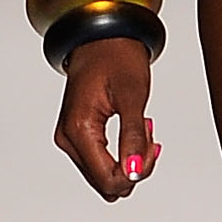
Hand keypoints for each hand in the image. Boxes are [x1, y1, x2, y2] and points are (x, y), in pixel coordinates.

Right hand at [54, 37, 159, 201]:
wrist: (102, 38)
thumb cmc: (116, 57)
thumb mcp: (133, 96)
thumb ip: (134, 137)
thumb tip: (134, 171)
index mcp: (78, 128)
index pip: (108, 179)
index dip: (137, 172)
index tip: (152, 145)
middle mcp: (68, 138)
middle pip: (106, 183)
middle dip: (135, 166)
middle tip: (148, 135)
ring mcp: (70, 138)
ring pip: (104, 176)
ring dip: (129, 160)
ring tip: (140, 129)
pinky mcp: (77, 135)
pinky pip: (101, 162)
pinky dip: (122, 154)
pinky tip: (133, 132)